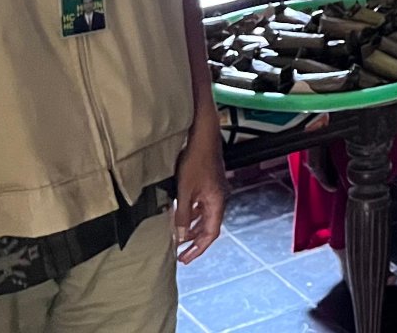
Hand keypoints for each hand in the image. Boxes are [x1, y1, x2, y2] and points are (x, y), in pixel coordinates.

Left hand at [173, 125, 225, 263]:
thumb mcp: (184, 191)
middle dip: (194, 241)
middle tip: (179, 253)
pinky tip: (180, 214)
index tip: (185, 259)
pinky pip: (201, 206)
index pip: (211, 234)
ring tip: (177, 237)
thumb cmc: (196, 161)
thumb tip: (179, 236)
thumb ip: (182, 215)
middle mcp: (219, 199)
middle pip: (209, 226)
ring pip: (204, 216)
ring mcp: (215, 191)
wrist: (203, 137)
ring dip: (192, 228)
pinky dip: (191, 214)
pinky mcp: (209, 184)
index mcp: (217, 202)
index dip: (198, 249)